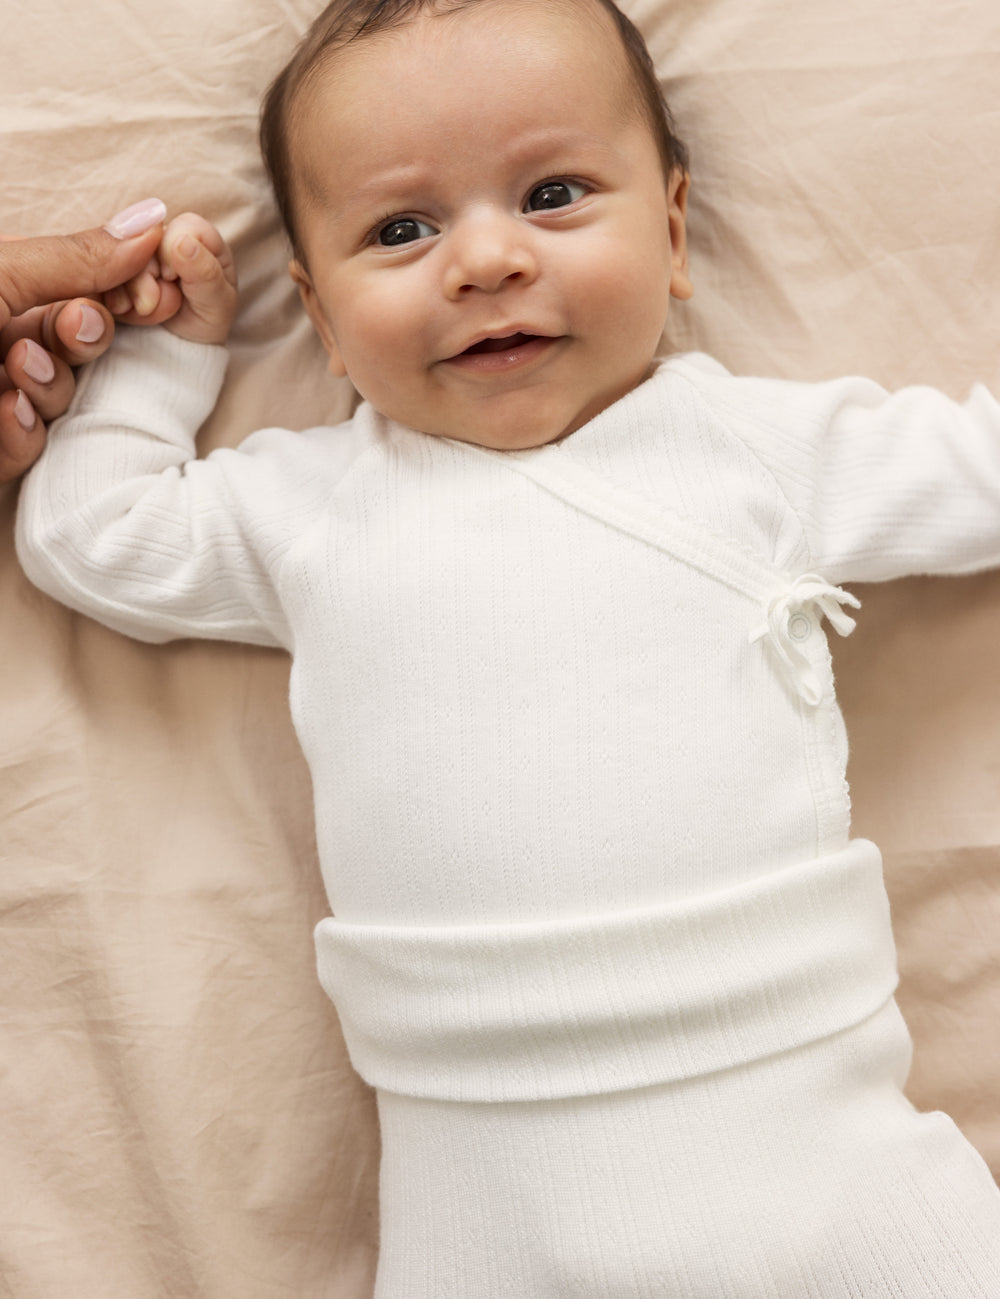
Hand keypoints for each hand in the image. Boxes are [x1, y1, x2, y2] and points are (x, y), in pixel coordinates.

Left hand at [0, 199, 171, 482]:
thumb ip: (77, 256)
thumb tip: (155, 219)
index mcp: (2, 285)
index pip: (84, 287)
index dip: (124, 291)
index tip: (149, 295)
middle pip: (81, 344)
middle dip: (87, 337)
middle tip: (78, 326)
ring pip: (62, 401)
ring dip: (49, 387)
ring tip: (13, 371)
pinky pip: (32, 448)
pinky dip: (20, 434)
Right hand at [104, 213, 237, 346]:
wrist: (183, 343)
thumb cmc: (208, 318)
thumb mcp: (216, 301)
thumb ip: (205, 272)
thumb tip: (184, 242)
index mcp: (200, 237)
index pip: (180, 226)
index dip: (170, 249)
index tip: (170, 277)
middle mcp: (168, 237)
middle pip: (144, 237)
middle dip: (142, 273)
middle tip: (148, 304)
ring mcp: (141, 250)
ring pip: (120, 253)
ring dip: (125, 286)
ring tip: (141, 310)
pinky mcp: (120, 265)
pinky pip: (106, 270)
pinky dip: (113, 291)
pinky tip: (123, 310)